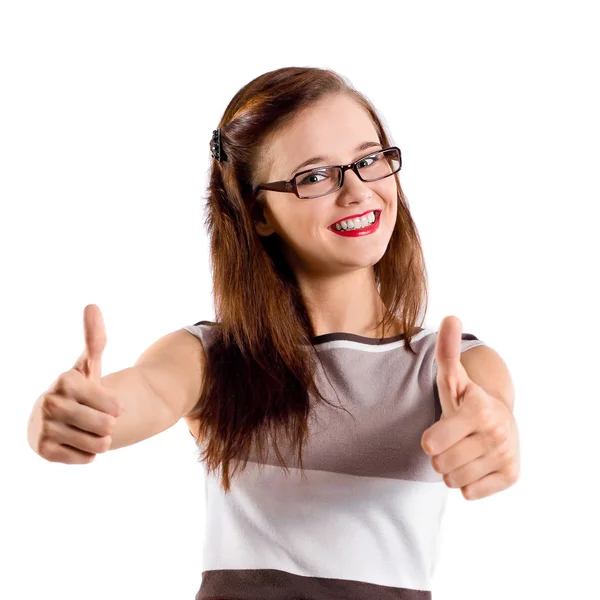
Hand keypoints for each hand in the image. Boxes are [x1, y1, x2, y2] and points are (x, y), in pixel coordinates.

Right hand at [27, 304, 124, 463]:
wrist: (56, 419)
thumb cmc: (80, 390)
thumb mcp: (90, 365)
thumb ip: (94, 339)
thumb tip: (92, 305)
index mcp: (65, 380)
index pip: (109, 402)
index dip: (113, 405)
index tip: (112, 405)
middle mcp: (50, 402)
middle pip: (103, 424)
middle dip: (107, 424)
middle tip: (101, 421)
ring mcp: (43, 427)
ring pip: (95, 443)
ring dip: (99, 441)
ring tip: (91, 432)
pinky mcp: (42, 450)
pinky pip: (82, 457)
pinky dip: (87, 454)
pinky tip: (78, 444)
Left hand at [421, 316, 519, 500]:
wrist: (500, 421)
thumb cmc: (466, 400)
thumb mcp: (452, 377)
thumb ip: (446, 351)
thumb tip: (450, 317)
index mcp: (477, 409)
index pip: (429, 444)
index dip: (429, 439)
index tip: (443, 427)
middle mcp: (495, 433)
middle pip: (439, 464)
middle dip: (440, 454)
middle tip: (454, 439)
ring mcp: (505, 456)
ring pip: (453, 480)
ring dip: (452, 468)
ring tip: (463, 450)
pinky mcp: (511, 475)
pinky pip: (469, 493)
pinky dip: (468, 482)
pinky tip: (476, 463)